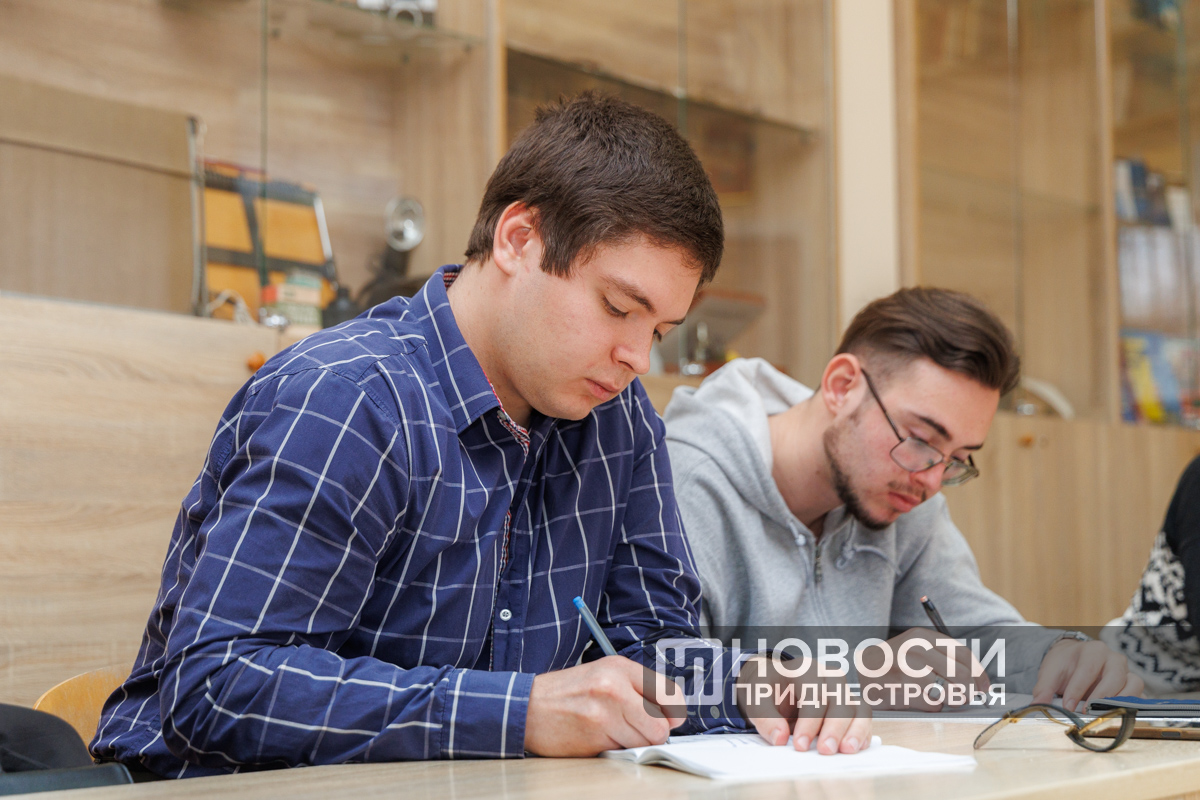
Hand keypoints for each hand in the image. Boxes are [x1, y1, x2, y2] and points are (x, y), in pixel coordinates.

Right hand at [524, 655, 685, 755]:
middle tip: (636, 730)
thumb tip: (670, 716)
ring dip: (632, 743)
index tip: (669, 721)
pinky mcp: (594, 736)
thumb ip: (637, 689)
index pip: (669, 693)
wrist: (527, 706)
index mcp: (620, 667)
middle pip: (660, 726)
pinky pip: (622, 751)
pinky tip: (598, 737)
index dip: (674, 714)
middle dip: (652, 735)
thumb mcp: (603, 675)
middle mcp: (615, 686)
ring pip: (643, 742)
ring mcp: (604, 712)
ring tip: (611, 731)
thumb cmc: (567, 693)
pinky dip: (615, 750)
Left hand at [736, 655, 871, 754]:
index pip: (814, 693)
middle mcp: (827, 677)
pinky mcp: (849, 706)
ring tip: (846, 751)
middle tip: (825, 750)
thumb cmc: (766, 688)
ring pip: (858, 707)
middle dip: (834, 727)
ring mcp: (841, 691)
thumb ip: (765, 717)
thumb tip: (780, 739)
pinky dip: (862, 732)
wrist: (773, 683)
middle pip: (840, 699)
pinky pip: (863, 717)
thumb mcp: (755, 697)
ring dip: (855, 730)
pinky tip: (856, 747)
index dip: (809, 721)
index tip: (800, 745)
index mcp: (804, 669)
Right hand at [859, 627, 989, 711]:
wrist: (861, 671)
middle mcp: (916, 650)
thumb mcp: (917, 649)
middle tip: (964, 696)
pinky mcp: (903, 691)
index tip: (984, 687)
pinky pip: (933, 704)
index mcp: (922, 636)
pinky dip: (932, 706)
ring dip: (950, 698)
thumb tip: (979, 681)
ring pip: (950, 692)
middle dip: (967, 690)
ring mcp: (908, 671)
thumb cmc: (895, 662)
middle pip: (962, 675)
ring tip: (939, 695)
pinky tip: (919, 698)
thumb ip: (945, 657)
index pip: (963, 655)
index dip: (979, 673)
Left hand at [1032, 638, 1144, 711]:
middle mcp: (1113, 658)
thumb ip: (1043, 688)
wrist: (1074, 660)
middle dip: (1099, 697)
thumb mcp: (1050, 672)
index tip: (1068, 706)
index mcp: (1093, 650)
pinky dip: (1129, 706)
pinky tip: (1114, 715)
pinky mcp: (1132, 685)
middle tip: (1085, 712)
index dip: (1078, 689)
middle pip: (1114, 676)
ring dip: (1118, 702)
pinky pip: (1138, 695)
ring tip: (1101, 714)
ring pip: (1132, 685)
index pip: (1088, 669)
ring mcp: (1126, 672)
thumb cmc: (1064, 665)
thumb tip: (1037, 706)